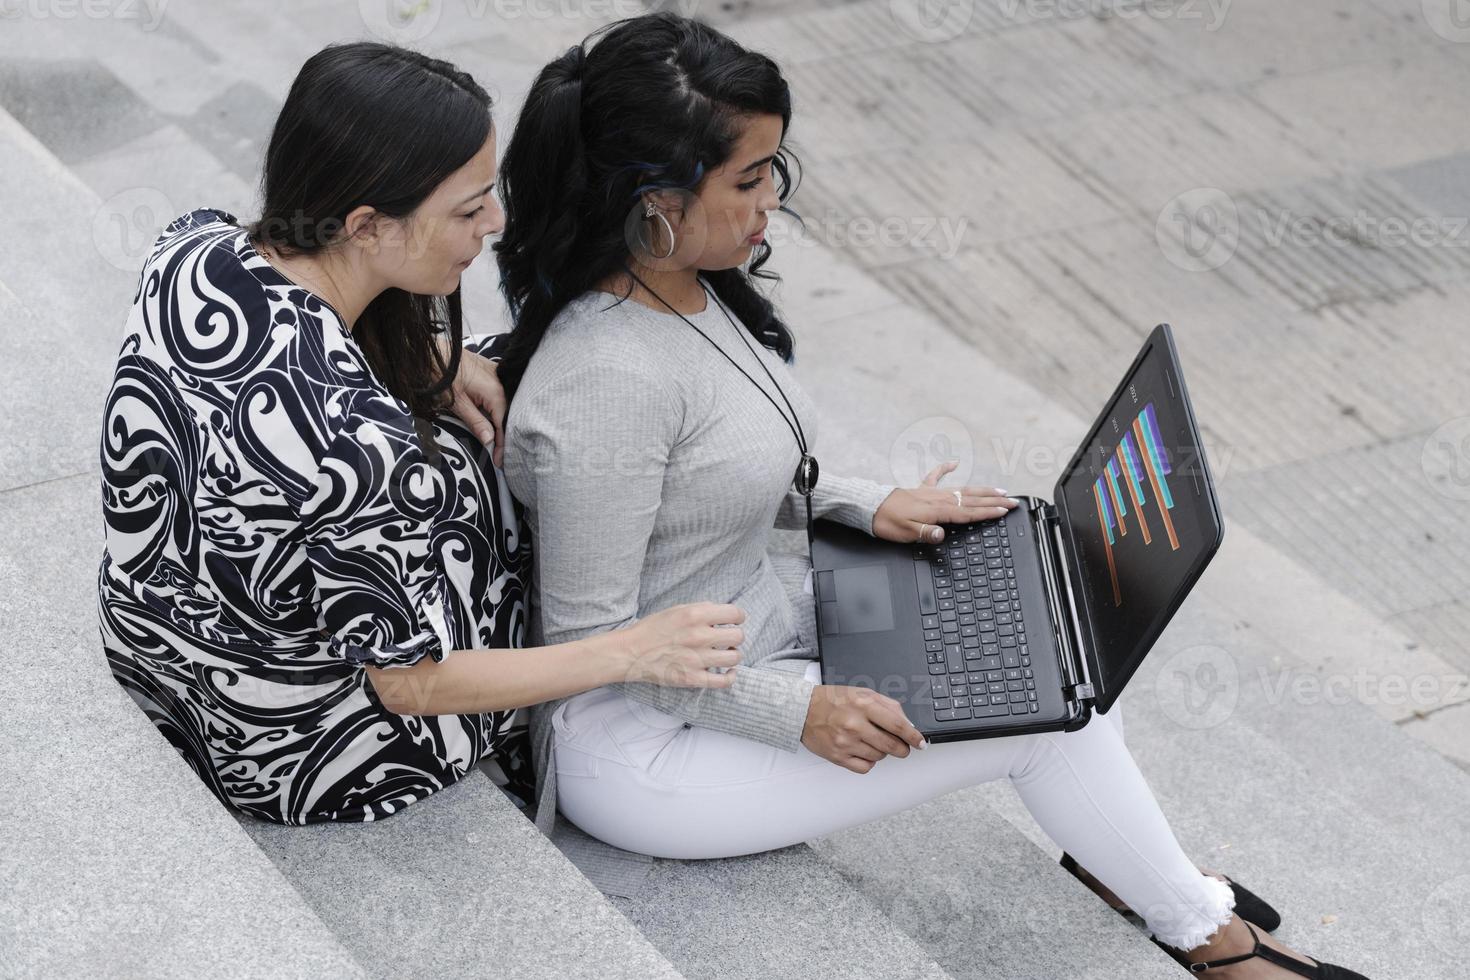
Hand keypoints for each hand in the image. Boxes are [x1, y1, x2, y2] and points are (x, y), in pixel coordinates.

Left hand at [438, 337, 507, 466]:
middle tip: (499, 455)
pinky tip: (493, 419)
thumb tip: (490, 441)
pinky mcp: (491, 371)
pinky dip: (497, 409)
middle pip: (508, 415)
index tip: (498, 461)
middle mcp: (501, 383)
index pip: (504, 424)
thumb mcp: (457, 403)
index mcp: (496, 392)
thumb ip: (476, 422)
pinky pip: (500, 394)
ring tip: (498, 442)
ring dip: (501, 423)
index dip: (502, 445)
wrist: (431, 350)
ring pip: (505, 405)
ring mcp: (498, 375)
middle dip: (504, 435)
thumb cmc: (441, 375)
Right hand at [619, 602, 745, 688]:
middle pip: (738, 636)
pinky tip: (729, 671)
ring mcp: (697, 659)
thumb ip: (701, 609)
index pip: (735, 613)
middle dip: (736, 636)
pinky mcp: (693, 678)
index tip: (736, 621)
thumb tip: (724, 613)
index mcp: (696, 615)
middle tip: (728, 638)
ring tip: (726, 653)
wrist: (630, 652)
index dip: (739, 617)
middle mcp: (699, 636)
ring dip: (733, 654)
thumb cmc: (652, 629)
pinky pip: (724, 681)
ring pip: (735, 657)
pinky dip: (731, 676)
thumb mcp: (676, 610)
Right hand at [801, 684, 925, 772]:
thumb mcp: (862, 693)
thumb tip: (908, 724)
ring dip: (882, 752)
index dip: (914, 737)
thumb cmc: (833, 700)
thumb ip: (888, 707)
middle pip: (892, 746)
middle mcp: (855, 724)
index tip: (921, 743)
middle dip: (902, 749)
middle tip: (902, 747)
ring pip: (880, 757)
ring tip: (871, 741)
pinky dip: (868, 762)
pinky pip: (865, 767)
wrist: (802, 710)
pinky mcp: (837, 757)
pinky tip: (863, 751)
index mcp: (863, 705)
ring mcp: (845, 742)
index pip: (898, 726)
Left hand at [873, 461, 1019, 543]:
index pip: (969, 512)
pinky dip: (946, 467)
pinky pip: (936, 475)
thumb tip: (942, 535)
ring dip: (982, 490)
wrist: (869, 507)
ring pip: (963, 489)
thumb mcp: (906, 533)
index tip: (1006, 510)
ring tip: (999, 490)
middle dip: (994, 500)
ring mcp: (931, 491)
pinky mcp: (921, 488)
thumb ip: (926, 533)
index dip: (989, 512)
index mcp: (937, 510)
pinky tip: (954, 462)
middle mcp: (938, 498)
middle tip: (1013, 501)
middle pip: (972, 499)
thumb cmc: (887, 522)